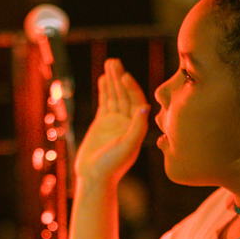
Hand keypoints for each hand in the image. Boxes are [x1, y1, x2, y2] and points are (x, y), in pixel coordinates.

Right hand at [75, 58, 148, 185]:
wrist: (95, 177)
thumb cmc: (112, 166)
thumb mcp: (126, 147)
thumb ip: (136, 128)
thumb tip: (144, 107)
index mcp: (138, 127)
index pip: (136, 101)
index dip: (131, 88)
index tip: (124, 76)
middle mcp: (129, 122)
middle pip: (125, 95)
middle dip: (120, 78)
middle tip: (114, 62)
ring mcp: (116, 121)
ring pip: (115, 96)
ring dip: (113, 80)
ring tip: (110, 63)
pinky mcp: (103, 123)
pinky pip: (105, 102)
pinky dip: (105, 90)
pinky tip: (104, 78)